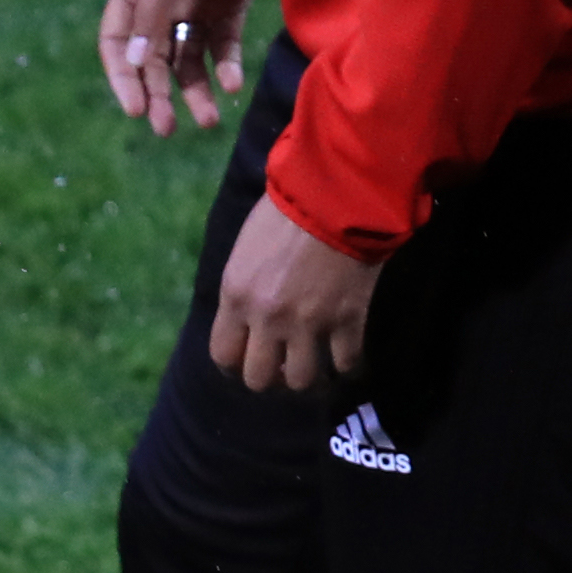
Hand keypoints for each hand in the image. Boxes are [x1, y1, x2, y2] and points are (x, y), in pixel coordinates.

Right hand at [99, 0, 276, 135]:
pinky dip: (226, 65)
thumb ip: (152, 13)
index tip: (136, 110)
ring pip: (188, 58)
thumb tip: (132, 64)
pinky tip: (231, 86)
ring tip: (208, 121)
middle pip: (151, 58)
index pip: (115, 42)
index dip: (122, 78)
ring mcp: (197, 1)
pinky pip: (224, 43)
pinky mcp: (232, 0)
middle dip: (159, 94)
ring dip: (194, 90)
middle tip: (167, 129)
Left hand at [209, 197, 378, 394]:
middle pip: (258, 378)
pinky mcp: (348, 318)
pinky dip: (347, 367)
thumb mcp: (245, 250)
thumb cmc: (288, 210)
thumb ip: (241, 288)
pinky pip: (346, 362)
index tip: (246, 362)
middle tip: (282, 367)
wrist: (339, 193)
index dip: (234, 364)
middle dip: (269, 377)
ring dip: (307, 378)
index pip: (223, 354)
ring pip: (301, 379)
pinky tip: (347, 363)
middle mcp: (267, 318)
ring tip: (314, 369)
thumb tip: (243, 311)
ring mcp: (309, 322)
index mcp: (235, 298)